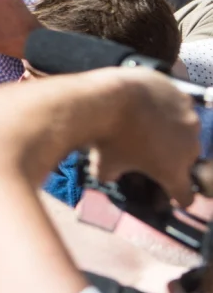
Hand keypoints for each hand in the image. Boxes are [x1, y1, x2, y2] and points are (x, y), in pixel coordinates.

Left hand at [87, 68, 201, 206]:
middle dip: (170, 156)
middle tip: (148, 148)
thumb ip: (110, 175)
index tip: (172, 195)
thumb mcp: (102, 164)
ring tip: (145, 121)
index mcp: (173, 170)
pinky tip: (146, 102)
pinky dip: (165, 105)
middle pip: (185, 158)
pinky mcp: (182, 96)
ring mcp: (189, 119)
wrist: (107, 97)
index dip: (178, 197)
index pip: (185, 195)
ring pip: (184, 129)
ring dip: (170, 129)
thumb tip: (110, 175)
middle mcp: (189, 147)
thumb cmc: (106, 136)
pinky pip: (177, 104)